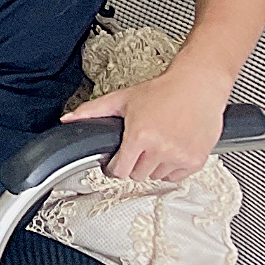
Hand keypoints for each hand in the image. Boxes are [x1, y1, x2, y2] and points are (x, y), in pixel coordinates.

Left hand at [65, 64, 231, 181]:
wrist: (196, 87)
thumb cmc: (162, 91)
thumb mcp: (122, 98)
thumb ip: (92, 111)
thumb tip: (68, 119)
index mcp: (139, 135)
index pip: (120, 170)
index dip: (114, 167)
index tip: (116, 162)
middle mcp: (160, 149)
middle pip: (137, 175)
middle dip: (134, 164)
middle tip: (138, 147)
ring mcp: (179, 157)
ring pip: (156, 177)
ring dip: (153, 166)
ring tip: (156, 145)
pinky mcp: (195, 161)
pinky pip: (176, 177)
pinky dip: (171, 168)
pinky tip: (170, 150)